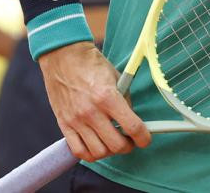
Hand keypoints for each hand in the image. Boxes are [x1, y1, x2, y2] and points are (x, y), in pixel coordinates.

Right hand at [38, 42, 150, 160]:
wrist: (64, 57)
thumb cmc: (93, 65)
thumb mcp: (117, 78)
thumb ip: (125, 101)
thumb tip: (132, 121)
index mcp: (108, 97)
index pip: (132, 127)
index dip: (144, 138)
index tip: (145, 139)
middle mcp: (91, 112)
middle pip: (116, 145)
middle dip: (128, 146)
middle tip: (130, 140)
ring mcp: (76, 120)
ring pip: (99, 152)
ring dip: (110, 151)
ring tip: (113, 142)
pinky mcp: (64, 124)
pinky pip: (79, 151)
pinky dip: (91, 153)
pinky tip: (97, 145)